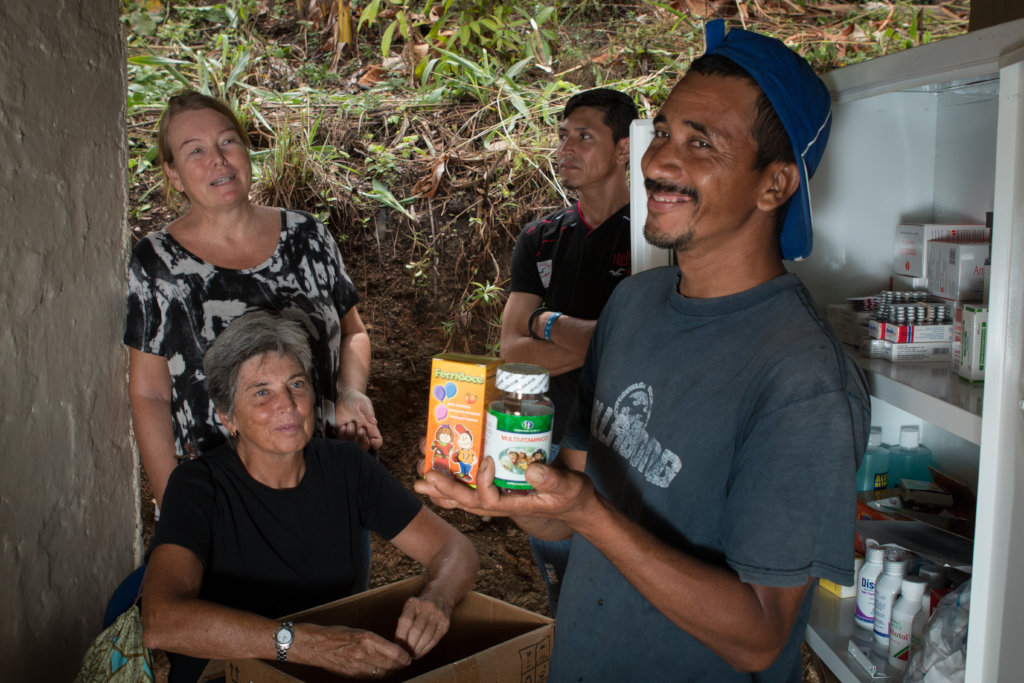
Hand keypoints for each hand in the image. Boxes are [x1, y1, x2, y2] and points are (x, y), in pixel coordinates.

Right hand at [295, 623, 410, 678]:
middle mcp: (364, 653)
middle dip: (401, 665)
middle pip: (391, 665)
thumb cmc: (336, 634)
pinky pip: (371, 678)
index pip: (395, 652)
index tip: (408, 656)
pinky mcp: (352, 674)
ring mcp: (357, 666)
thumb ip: (375, 641)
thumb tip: (391, 648)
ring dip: (391, 672)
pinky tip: (381, 672)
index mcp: (367, 639)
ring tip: (396, 668)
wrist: (316, 645)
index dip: (405, 657)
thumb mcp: (359, 631)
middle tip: (405, 663)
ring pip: (383, 673)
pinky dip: (379, 676)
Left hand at [334, 388, 382, 450]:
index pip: (377, 440)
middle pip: (365, 446)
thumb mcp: (365, 403)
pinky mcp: (341, 431)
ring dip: (351, 436)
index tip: (373, 441)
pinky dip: (342, 435)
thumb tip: (374, 422)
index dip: (377, 444)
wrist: (346, 397)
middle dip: (362, 440)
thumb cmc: (358, 400)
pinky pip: (341, 440)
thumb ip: (369, 412)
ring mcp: (352, 433)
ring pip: (352, 445)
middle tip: (360, 430)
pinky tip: (343, 426)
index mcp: (371, 427)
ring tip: (350, 423)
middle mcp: (362, 432)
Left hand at [394, 592, 452, 658]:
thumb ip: (403, 622)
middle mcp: (428, 608)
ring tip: (411, 656)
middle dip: (409, 646)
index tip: (397, 646)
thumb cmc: (420, 606)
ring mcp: (438, 616)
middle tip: (404, 654)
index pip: (405, 621)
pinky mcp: (445, 624)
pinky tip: (420, 653)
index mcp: (415, 603)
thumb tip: (397, 644)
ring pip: (426, 637)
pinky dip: (426, 649)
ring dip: (418, 650)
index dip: (400, 636)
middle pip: (416, 631)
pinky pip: (435, 640)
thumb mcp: (409, 607)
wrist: (441, 597)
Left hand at [413, 455, 594, 523]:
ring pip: (464, 499)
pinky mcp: (499, 491)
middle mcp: (502, 504)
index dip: (483, 482)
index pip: (491, 500)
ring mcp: (498, 499)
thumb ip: (552, 479)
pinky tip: (440, 476)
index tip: (487, 460)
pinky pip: (471, 492)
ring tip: (421, 480)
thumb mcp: (569, 486)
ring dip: (442, 490)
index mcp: (516, 505)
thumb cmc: (572, 496)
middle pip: (468, 501)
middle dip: (445, 489)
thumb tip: (530, 470)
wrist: (574, 504)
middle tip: (425, 477)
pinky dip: (454, 484)